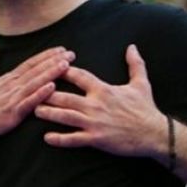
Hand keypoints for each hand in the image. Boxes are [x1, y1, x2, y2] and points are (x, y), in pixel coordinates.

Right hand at [0, 46, 74, 143]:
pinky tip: (52, 87)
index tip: (60, 50)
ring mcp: (12, 100)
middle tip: (71, 54)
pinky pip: (29, 103)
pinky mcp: (11, 114)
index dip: (45, 56)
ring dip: (52, 73)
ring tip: (66, 65)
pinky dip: (41, 94)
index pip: (29, 64)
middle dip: (55, 61)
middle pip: (36, 71)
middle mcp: (11, 87)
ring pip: (35, 84)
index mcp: (5, 79)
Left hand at [35, 44, 167, 157]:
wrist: (154, 134)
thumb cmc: (146, 109)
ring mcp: (94, 123)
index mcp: (103, 90)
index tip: (50, 66)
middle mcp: (95, 105)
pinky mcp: (96, 139)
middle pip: (65, 96)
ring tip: (34, 110)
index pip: (79, 76)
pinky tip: (47, 138)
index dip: (63, 70)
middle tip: (32, 90)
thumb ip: (135, 64)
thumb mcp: (141, 83)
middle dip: (47, 93)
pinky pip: (74, 139)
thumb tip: (132, 46)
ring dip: (48, 113)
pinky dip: (59, 139)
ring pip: (65, 117)